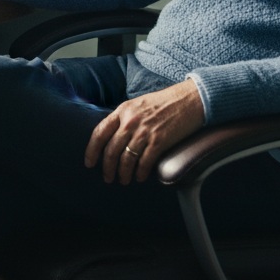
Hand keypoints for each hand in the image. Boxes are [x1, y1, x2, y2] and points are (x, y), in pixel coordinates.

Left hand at [84, 79, 204, 184]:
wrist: (189, 100)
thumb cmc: (164, 102)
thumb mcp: (138, 105)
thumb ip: (124, 118)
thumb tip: (113, 136)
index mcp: (123, 110)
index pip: (99, 133)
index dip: (92, 151)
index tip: (89, 163)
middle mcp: (130, 121)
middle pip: (111, 150)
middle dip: (107, 168)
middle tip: (108, 177)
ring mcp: (145, 131)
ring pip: (126, 159)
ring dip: (123, 173)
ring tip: (123, 180)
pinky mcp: (159, 140)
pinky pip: (145, 162)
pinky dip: (141, 172)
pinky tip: (140, 177)